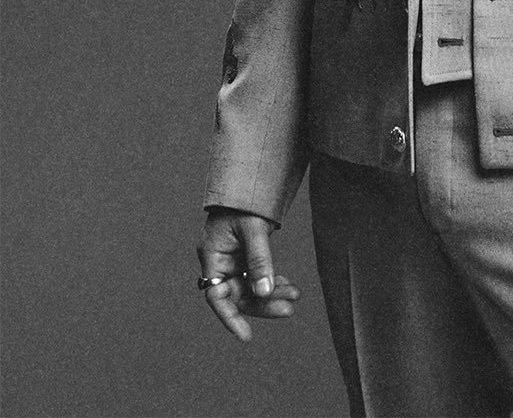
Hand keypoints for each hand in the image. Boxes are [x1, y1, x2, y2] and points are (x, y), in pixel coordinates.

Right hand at [197, 206, 300, 341]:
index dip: (230, 318)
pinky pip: (257, 277)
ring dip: (271, 294)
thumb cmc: (244, 202)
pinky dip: (271, 282)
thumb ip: (259, 259)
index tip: (246, 336)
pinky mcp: (244, 257)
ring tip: (295, 295)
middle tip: (289, 308)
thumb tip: (264, 292)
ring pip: (251, 288)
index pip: (217, 296)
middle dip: (263, 304)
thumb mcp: (253, 229)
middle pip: (238, 295)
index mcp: (212, 256)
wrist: (249, 182)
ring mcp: (233, 261)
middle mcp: (220, 262)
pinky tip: (287, 286)